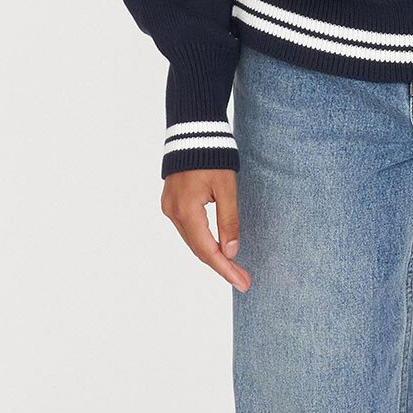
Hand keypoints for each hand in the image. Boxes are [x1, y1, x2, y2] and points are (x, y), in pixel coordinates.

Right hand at [161, 168, 250, 290]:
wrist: (194, 129)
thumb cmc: (213, 156)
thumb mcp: (226, 188)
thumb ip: (229, 220)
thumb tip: (231, 252)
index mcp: (186, 210)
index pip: (207, 250)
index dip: (225, 269)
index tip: (242, 283)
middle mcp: (173, 213)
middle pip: (198, 249)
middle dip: (221, 265)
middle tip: (243, 279)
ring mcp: (170, 207)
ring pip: (192, 240)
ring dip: (212, 254)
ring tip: (234, 267)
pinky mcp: (172, 202)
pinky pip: (188, 229)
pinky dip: (203, 240)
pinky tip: (217, 246)